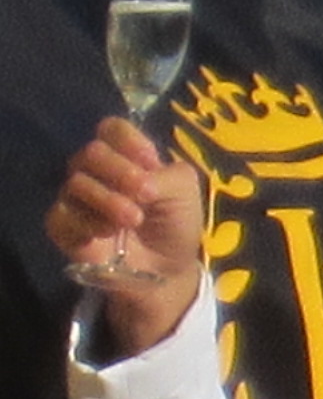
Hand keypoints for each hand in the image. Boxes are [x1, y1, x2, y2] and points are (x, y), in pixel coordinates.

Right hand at [46, 118, 205, 356]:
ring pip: (76, 182)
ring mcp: (76, 197)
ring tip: (133, 220)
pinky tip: (106, 234)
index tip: (150, 161)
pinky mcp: (62, 225)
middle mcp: (97, 172)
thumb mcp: (185, 192)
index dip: (127, 140)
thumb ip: (165, 175)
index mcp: (127, 157)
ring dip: (109, 200)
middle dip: (121, 171)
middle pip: (92, 152)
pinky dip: (87, 224)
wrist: (167, 269)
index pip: (112, 129)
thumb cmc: (176, 224)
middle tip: (145, 195)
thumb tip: (138, 179)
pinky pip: (62, 215)